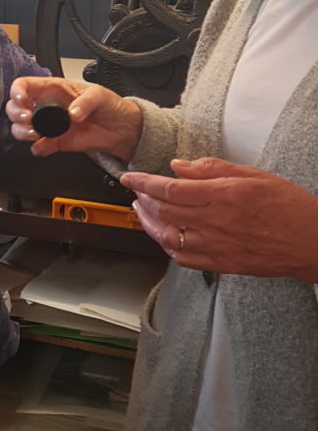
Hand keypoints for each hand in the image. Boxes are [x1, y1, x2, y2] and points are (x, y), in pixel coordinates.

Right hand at [7, 76, 142, 160]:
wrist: (121, 129)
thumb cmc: (110, 106)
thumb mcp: (100, 95)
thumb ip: (86, 102)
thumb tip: (72, 113)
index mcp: (54, 89)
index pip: (26, 85)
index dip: (17, 90)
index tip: (20, 99)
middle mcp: (48, 106)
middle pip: (16, 107)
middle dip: (16, 113)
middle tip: (28, 119)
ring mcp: (50, 125)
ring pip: (22, 127)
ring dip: (22, 132)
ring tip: (35, 134)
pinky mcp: (56, 142)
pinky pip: (39, 147)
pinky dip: (37, 148)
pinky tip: (44, 146)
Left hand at [121, 157, 317, 279]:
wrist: (311, 240)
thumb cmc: (287, 205)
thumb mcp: (251, 174)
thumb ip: (211, 169)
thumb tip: (178, 166)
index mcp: (223, 195)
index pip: (170, 188)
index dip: (144, 182)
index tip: (130, 177)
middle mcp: (216, 222)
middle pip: (164, 211)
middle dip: (142, 199)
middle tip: (135, 191)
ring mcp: (217, 246)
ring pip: (167, 236)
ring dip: (148, 223)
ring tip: (141, 211)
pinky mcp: (222, 264)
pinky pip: (183, 258)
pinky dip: (166, 246)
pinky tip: (163, 235)